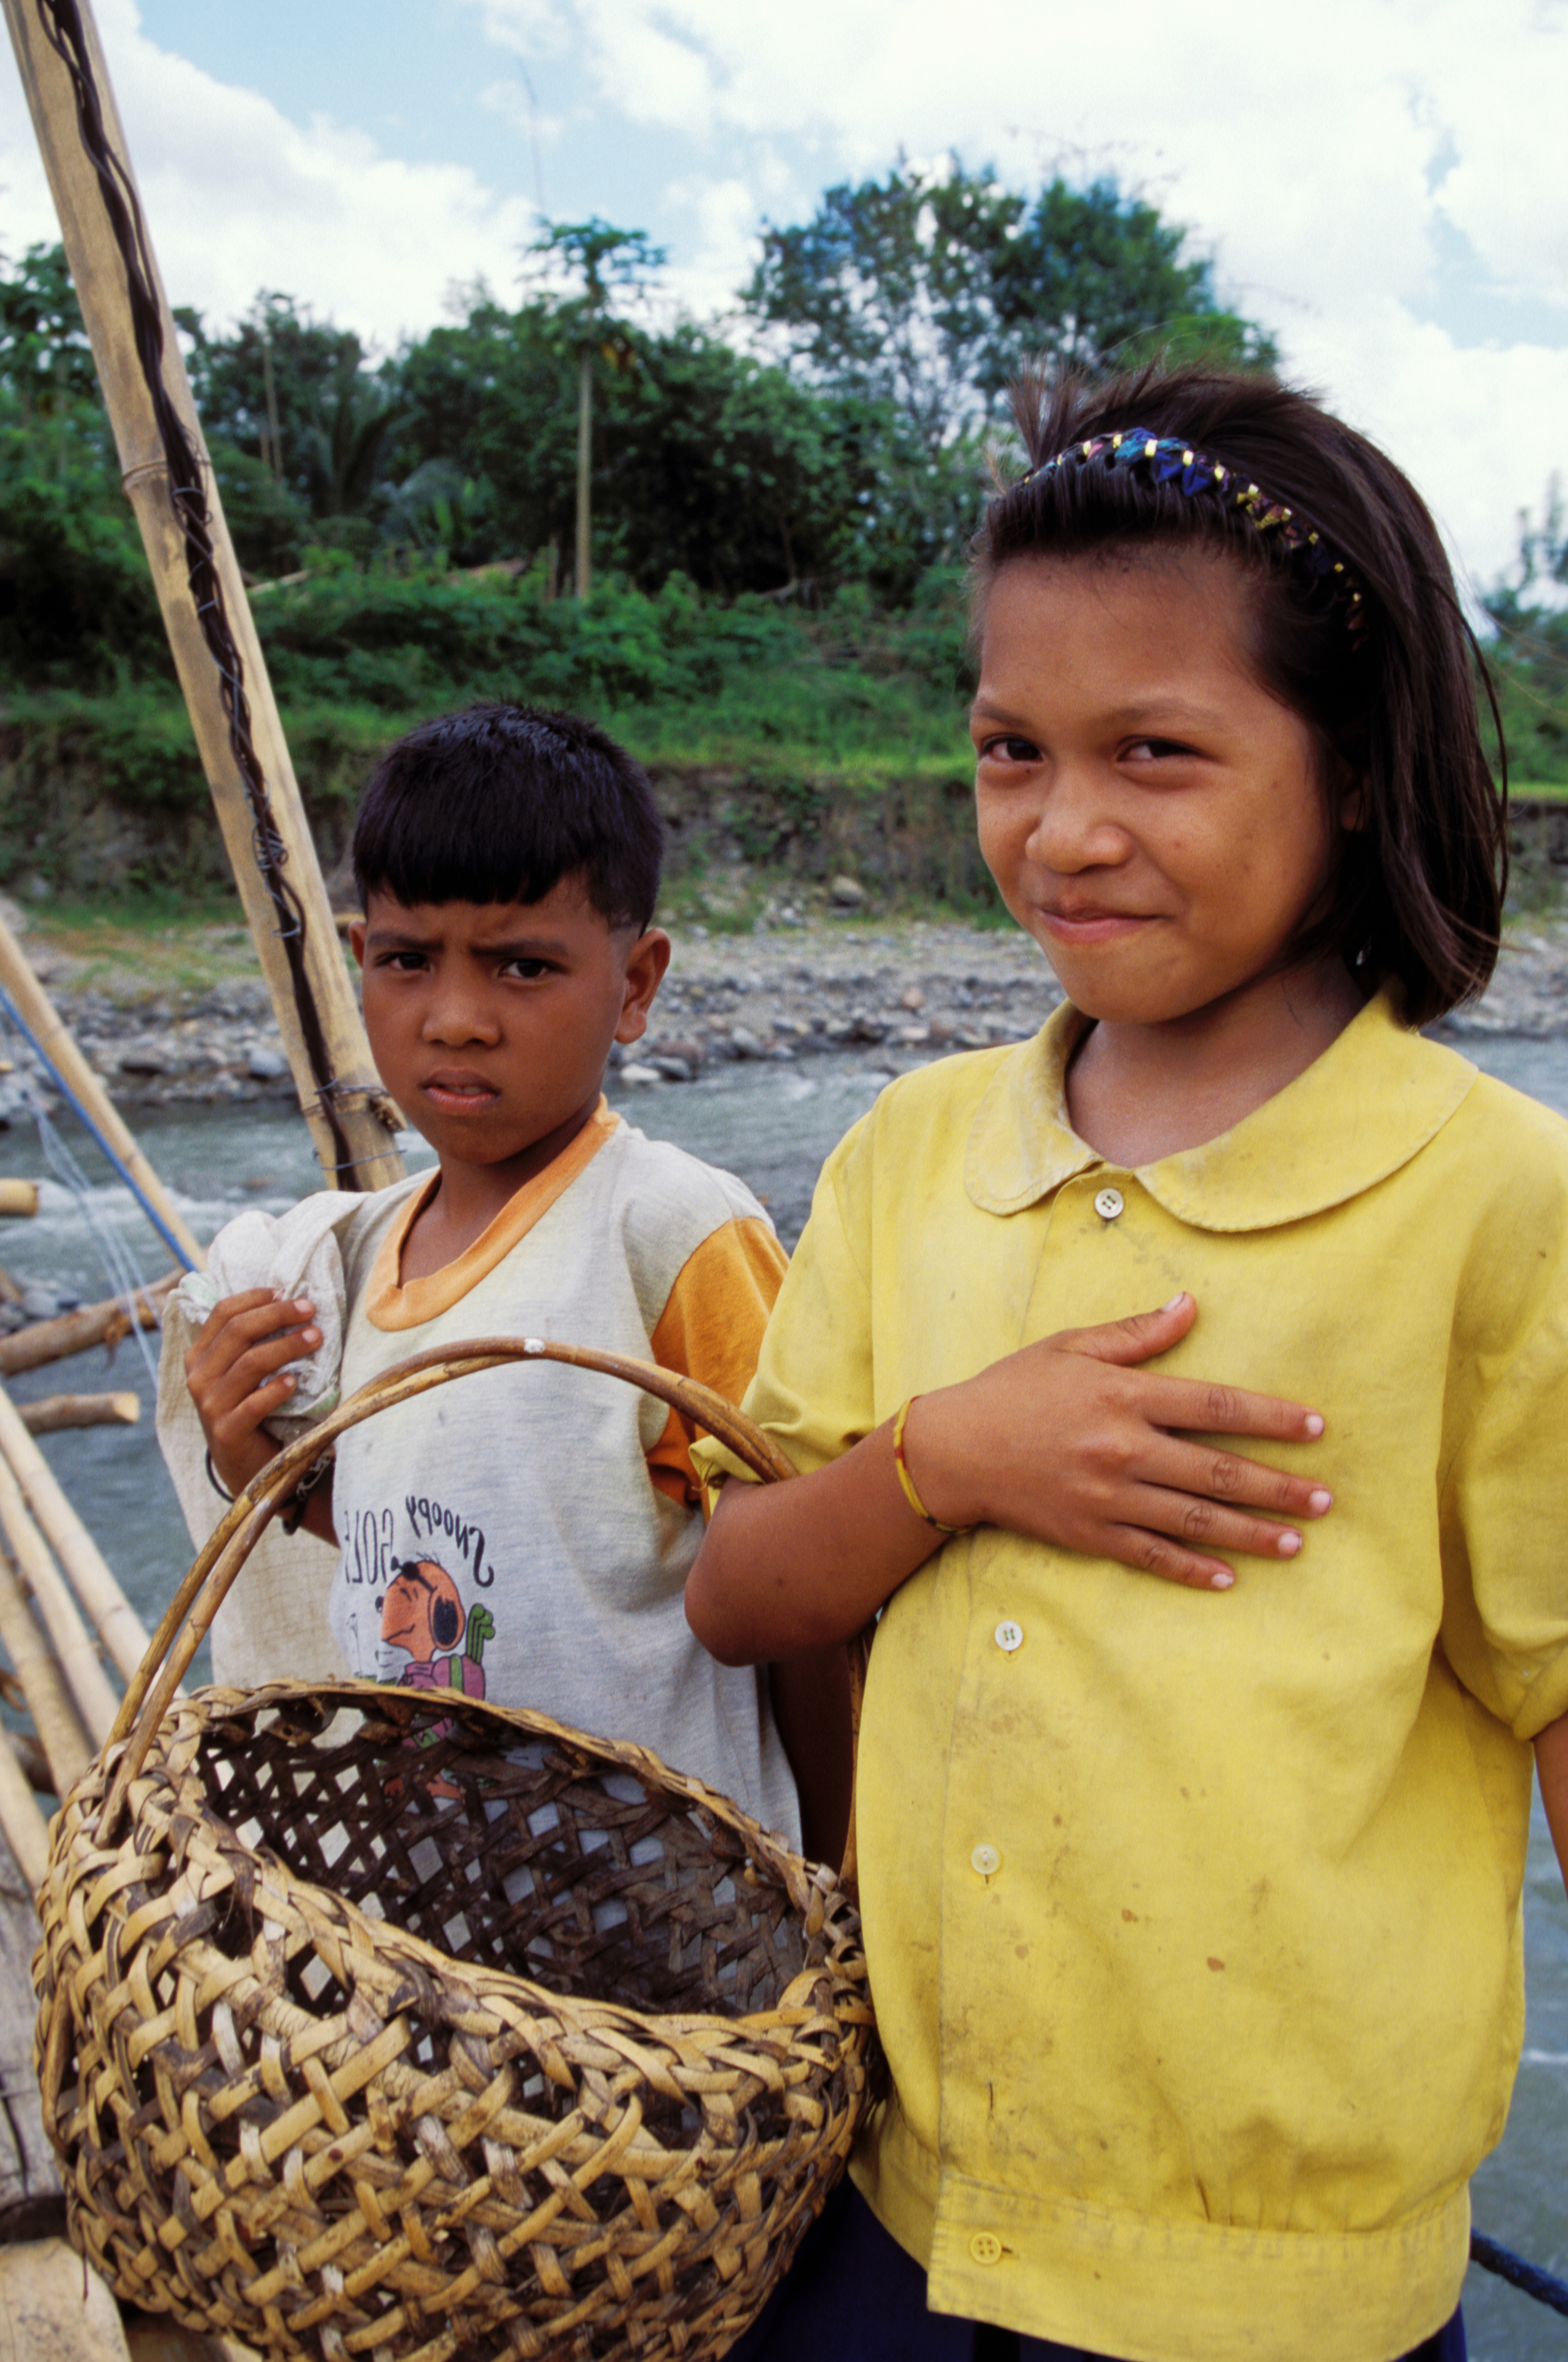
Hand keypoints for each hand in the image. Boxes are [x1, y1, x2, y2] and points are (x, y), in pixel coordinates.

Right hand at [184, 1287, 320, 1501]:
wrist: (247, 1467)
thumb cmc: (250, 1409)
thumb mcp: (243, 1373)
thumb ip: (251, 1342)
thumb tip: (288, 1300)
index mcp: (199, 1356)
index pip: (222, 1313)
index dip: (255, 1298)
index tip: (287, 1292)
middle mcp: (198, 1377)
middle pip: (237, 1331)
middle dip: (277, 1315)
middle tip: (310, 1310)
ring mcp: (210, 1405)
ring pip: (250, 1363)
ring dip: (286, 1346)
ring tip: (316, 1338)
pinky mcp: (227, 1432)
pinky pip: (254, 1404)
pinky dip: (276, 1389)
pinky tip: (295, 1381)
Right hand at [904, 1292, 1328, 1589]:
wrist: (953, 1451)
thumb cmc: (1013, 1390)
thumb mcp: (1070, 1347)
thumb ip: (1136, 1333)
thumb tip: (1191, 1306)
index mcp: (1124, 1395)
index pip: (1215, 1405)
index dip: (1271, 1417)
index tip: (1316, 1427)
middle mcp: (1123, 1449)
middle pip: (1217, 1470)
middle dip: (1278, 1486)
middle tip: (1327, 1499)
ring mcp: (1107, 1497)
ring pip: (1195, 1520)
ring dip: (1252, 1533)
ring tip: (1297, 1542)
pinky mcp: (1090, 1533)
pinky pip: (1151, 1556)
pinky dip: (1192, 1570)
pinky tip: (1229, 1578)